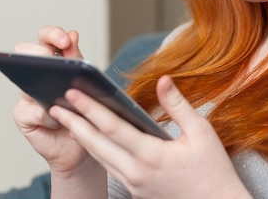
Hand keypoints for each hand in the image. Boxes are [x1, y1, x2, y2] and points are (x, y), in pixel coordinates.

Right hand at [12, 26, 98, 175]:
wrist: (80, 144)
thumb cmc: (84, 109)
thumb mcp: (85, 81)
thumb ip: (77, 59)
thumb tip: (72, 34)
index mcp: (52, 59)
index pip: (46, 37)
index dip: (53, 34)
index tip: (66, 40)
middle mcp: (34, 73)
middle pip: (24, 50)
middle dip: (40, 52)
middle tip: (56, 60)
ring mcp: (26, 94)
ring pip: (22, 78)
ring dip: (42, 83)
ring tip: (61, 90)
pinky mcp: (23, 116)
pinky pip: (31, 112)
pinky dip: (48, 115)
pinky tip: (59, 119)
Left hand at [50, 75, 251, 198]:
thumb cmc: (212, 169)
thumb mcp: (202, 131)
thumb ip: (178, 105)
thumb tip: (163, 80)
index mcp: (152, 155)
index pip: (112, 127)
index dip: (90, 108)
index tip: (73, 93)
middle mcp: (136, 172)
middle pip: (96, 144)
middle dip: (73, 123)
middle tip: (55, 105)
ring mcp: (134, 184)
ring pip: (100, 158)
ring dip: (81, 137)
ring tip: (67, 120)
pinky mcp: (135, 191)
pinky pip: (109, 167)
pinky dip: (96, 150)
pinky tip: (92, 139)